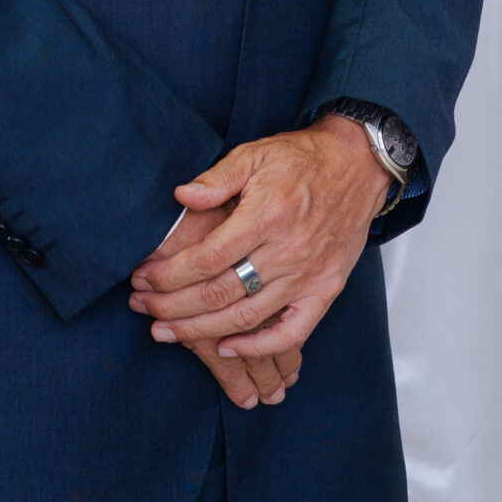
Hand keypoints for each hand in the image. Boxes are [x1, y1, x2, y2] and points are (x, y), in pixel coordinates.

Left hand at [128, 116, 392, 361]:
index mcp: (266, 215)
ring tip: (165, 333)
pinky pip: (291, 333)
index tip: (144, 279)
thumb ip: (217, 177)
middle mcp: (286, 250)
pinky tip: (226, 348)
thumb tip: (181, 197)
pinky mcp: (325, 290)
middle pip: (219, 294)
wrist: (359, 166)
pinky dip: (258, 348)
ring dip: (201, 331)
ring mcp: (308, 275)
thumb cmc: (303, 159)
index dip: (169, 275)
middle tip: (142, 308)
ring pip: (246, 318)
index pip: (206, 259)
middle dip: (172, 307)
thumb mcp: (255, 153)